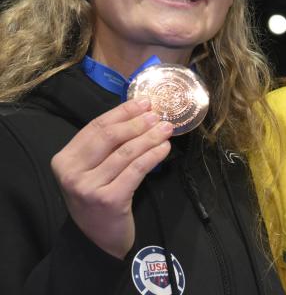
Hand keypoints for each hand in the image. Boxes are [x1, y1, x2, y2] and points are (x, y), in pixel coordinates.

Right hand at [50, 98, 172, 258]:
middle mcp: (71, 173)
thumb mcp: (94, 170)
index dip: (122, 112)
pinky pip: (136, 169)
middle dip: (137, 123)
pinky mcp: (108, 199)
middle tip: (157, 115)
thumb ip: (107, 145)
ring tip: (166, 129)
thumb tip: (139, 112)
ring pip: (126, 152)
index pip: (96, 127)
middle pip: (110, 137)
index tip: (144, 102)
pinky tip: (164, 148)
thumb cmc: (99, 197)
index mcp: (64, 160)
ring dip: (150, 137)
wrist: (99, 239)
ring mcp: (87, 187)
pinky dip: (153, 155)